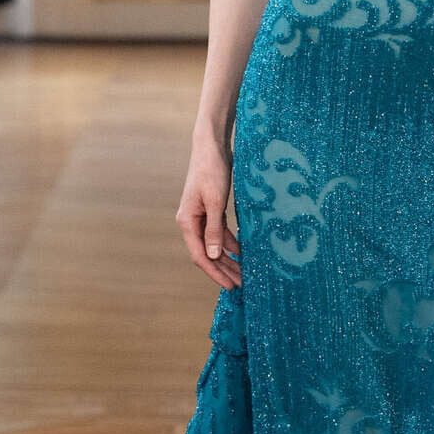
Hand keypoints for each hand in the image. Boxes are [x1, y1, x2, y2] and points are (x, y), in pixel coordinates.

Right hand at [177, 135, 240, 288]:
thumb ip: (214, 229)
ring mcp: (201, 216)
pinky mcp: (211, 210)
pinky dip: (230, 243)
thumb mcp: (215, 201)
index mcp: (187, 222)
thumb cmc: (212, 171)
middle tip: (242, 285)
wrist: (212, 146)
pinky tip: (243, 252)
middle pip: (208, 254)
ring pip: (214, 245)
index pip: (200, 256)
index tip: (231, 286)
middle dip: (224, 270)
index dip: (215, 273)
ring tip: (245, 272)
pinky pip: (220, 232)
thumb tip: (212, 255)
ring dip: (229, 258)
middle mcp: (191, 222)